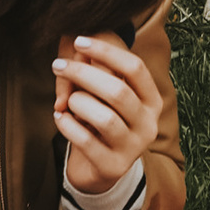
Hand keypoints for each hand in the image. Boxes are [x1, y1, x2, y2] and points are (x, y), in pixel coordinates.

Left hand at [52, 32, 157, 193]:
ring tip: (66, 101)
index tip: (79, 41)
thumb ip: (98, 71)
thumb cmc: (101, 120)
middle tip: (58, 65)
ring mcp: (133, 148)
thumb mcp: (105, 96)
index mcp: (152, 100)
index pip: (135, 68)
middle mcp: (148, 124)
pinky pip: (87, 141)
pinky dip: (68, 126)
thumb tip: (77, 49)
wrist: (102, 168)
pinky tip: (59, 117)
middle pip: (117, 91)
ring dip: (78, 102)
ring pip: (105, 118)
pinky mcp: (113, 166)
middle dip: (83, 74)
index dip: (106, 51)